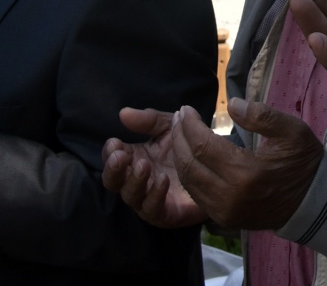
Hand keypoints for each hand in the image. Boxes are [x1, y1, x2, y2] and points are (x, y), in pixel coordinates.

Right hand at [102, 108, 204, 227]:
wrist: (216, 167)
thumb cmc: (188, 147)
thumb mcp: (169, 127)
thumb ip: (149, 120)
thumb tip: (123, 113)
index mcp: (134, 159)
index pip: (112, 158)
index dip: (110, 152)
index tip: (115, 143)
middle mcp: (136, 181)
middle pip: (113, 181)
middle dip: (113, 169)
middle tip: (120, 157)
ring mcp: (148, 198)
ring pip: (130, 196)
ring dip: (134, 181)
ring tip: (144, 165)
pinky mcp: (165, 213)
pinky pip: (153, 209)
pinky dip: (155, 195)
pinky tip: (162, 180)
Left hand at [166, 99, 321, 230]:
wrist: (313, 202)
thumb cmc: (303, 162)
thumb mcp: (292, 131)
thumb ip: (261, 116)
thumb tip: (231, 104)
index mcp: (246, 172)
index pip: (203, 146)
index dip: (189, 126)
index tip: (185, 109)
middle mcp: (229, 195)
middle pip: (190, 164)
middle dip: (179, 138)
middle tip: (178, 118)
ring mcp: (224, 210)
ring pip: (188, 182)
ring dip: (179, 156)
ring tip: (179, 135)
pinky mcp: (224, 218)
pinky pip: (196, 195)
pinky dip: (189, 174)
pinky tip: (190, 158)